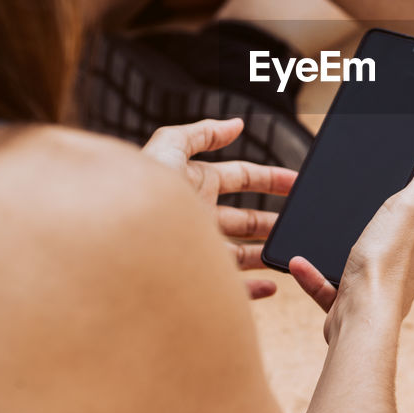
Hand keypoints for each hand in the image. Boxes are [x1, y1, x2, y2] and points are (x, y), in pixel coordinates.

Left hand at [142, 119, 297, 300]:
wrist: (113, 242)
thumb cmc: (135, 192)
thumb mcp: (168, 148)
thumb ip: (202, 133)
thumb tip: (235, 124)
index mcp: (196, 184)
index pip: (242, 177)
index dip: (270, 177)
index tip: (297, 181)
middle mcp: (199, 216)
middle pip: (245, 217)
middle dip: (273, 217)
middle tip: (300, 218)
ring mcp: (198, 248)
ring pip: (243, 252)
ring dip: (267, 250)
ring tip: (289, 250)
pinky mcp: (196, 279)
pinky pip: (233, 288)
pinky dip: (257, 287)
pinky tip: (273, 284)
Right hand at [289, 146, 413, 342]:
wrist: (359, 322)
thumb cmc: (384, 267)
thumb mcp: (406, 210)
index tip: (406, 167)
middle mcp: (406, 262)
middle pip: (396, 230)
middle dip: (379, 214)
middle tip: (360, 195)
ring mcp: (380, 284)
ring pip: (361, 258)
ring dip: (342, 244)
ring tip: (324, 231)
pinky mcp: (353, 302)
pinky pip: (330, 284)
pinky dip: (314, 274)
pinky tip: (300, 264)